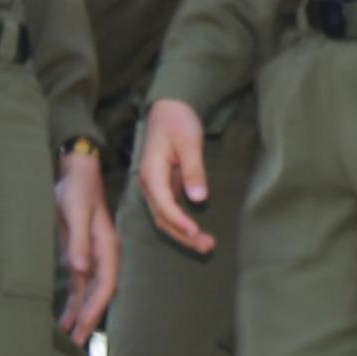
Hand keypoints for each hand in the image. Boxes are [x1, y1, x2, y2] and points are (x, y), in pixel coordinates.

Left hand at [54, 147, 117, 344]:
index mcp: (107, 247)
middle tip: (74, 346)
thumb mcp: (75, 212)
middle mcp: (103, 256)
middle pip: (99, 294)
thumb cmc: (76, 189)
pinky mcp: (80, 255)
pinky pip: (79, 285)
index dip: (95, 309)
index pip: (104, 285)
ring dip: (79, 314)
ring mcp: (92, 257)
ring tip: (67, 339)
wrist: (76, 172)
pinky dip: (73, 302)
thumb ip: (78, 242)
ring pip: (89, 293)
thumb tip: (80, 270)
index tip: (83, 329)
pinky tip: (65, 317)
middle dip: (88, 320)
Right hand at [137, 102, 217, 255]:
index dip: (179, 221)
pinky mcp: (163, 188)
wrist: (169, 109)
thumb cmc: (178, 122)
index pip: (163, 204)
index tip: (196, 232)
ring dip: (183, 234)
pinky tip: (197, 234)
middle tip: (208, 246)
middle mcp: (148, 185)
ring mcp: (155, 188)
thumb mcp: (189, 142)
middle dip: (184, 235)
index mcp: (151, 173)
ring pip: (165, 219)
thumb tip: (198, 198)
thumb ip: (193, 170)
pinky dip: (182, 225)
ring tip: (206, 245)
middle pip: (163, 218)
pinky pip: (169, 212)